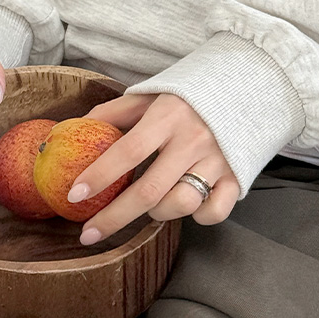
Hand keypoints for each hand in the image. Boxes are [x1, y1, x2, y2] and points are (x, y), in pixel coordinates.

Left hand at [68, 93, 240, 245]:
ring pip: (180, 204)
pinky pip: (213, 212)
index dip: (100, 175)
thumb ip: (114, 112)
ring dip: (156, 213)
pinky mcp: (237, 175)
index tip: (75, 195)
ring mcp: (218, 160)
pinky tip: (186, 204)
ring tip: (148, 205)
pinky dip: (196, 216)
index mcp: (168, 115)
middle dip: (114, 217)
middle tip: (89, 233)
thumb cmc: (190, 94)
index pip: (129, 151)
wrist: (246, 84)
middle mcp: (194, 139)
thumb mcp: (151, 93)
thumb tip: (72, 130)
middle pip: (149, 190)